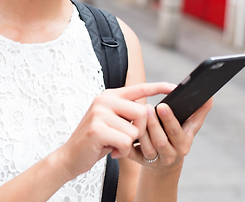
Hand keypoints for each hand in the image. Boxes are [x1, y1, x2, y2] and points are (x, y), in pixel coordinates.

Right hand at [56, 82, 176, 179]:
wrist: (70, 157)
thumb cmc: (96, 140)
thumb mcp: (112, 121)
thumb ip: (128, 113)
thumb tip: (152, 111)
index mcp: (110, 95)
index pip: (140, 87)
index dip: (160, 87)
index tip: (175, 87)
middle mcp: (104, 100)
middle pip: (142, 112)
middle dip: (140, 131)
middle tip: (127, 139)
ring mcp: (99, 113)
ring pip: (134, 130)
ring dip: (128, 143)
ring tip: (114, 144)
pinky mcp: (97, 129)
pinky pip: (126, 142)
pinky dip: (122, 151)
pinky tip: (110, 150)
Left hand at [132, 97, 212, 169]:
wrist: (166, 163)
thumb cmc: (179, 137)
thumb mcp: (190, 127)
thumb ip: (200, 111)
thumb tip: (210, 96)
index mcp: (183, 145)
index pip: (176, 132)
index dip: (169, 120)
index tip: (163, 106)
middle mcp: (171, 155)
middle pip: (160, 141)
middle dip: (153, 124)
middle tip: (147, 107)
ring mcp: (156, 161)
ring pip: (146, 147)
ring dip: (141, 132)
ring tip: (136, 115)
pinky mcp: (141, 162)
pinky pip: (132, 155)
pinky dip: (127, 144)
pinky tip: (125, 131)